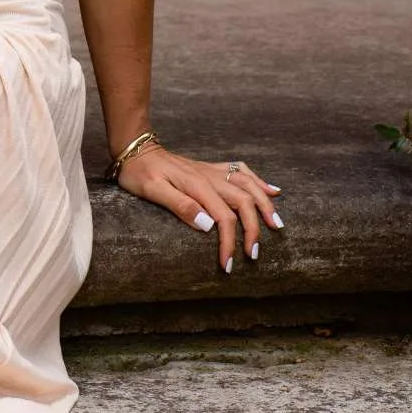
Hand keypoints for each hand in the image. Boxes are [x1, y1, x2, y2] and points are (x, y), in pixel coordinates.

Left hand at [116, 145, 283, 273]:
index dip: (229, 242)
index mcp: (197, 186)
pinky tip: (272, 191)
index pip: (223, 218)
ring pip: (248, 186)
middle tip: (253, 254)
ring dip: (265, 205)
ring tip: (276, 225)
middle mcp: (210, 177)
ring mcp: (212, 172)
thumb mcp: (152, 190)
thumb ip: (180, 205)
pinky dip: (259, 182)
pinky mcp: (211, 169)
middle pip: (243, 203)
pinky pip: (241, 172)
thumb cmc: (139, 172)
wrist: (135, 149)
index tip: (227, 263)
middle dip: (253, 229)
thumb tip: (208, 225)